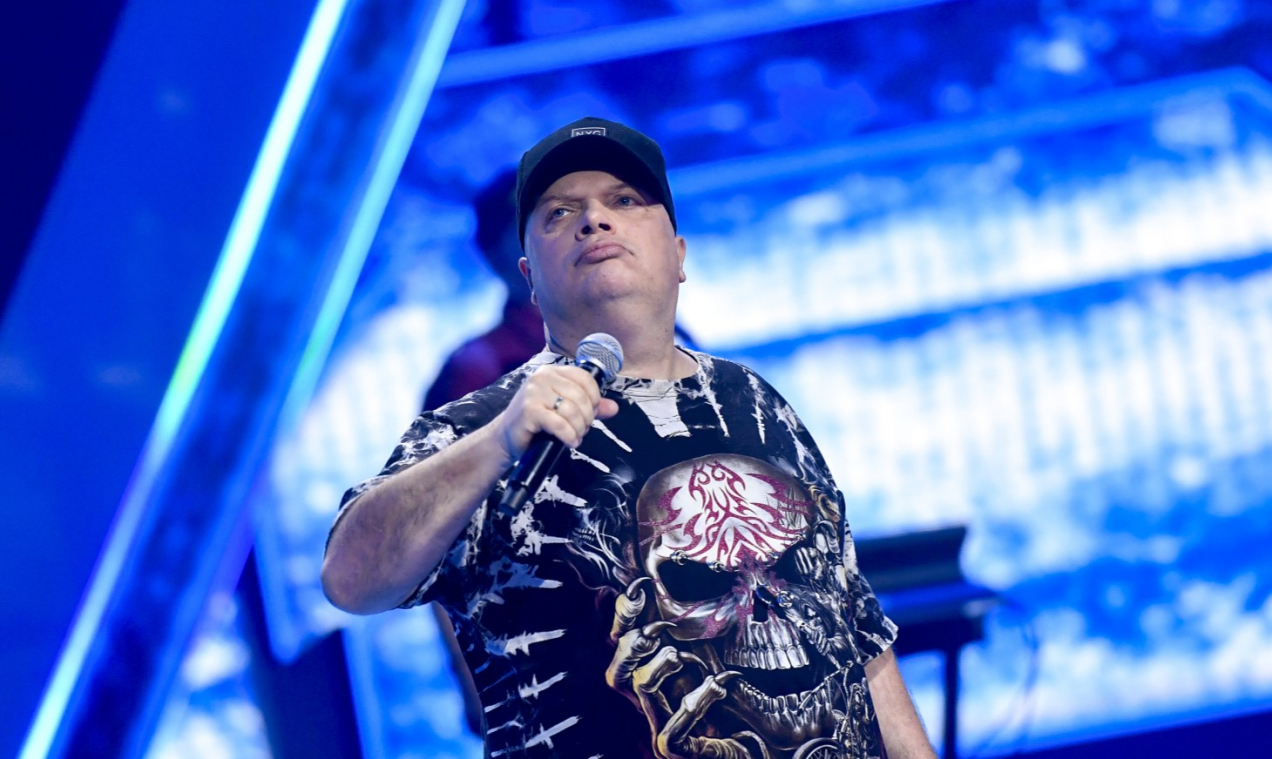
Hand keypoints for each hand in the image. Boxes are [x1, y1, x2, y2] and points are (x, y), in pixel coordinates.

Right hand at [494, 364, 619, 463]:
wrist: (504, 439)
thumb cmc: (535, 423)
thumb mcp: (564, 410)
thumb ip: (589, 406)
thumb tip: (614, 408)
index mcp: (552, 372)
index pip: (585, 378)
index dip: (595, 398)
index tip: (591, 413)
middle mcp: (541, 377)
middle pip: (581, 396)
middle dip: (587, 417)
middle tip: (581, 429)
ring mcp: (533, 393)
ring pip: (572, 411)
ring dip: (579, 429)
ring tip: (575, 436)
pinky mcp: (529, 411)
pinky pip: (560, 424)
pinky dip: (569, 436)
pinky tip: (569, 442)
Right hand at [605, 579, 752, 758]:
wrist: (764, 746)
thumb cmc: (742, 704)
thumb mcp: (723, 658)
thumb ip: (705, 630)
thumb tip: (692, 590)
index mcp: (660, 678)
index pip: (626, 644)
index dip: (626, 615)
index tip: (641, 586)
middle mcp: (654, 704)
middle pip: (618, 672)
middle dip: (630, 646)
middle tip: (656, 629)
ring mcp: (662, 729)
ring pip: (642, 692)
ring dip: (659, 667)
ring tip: (678, 655)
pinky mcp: (676, 751)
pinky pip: (671, 732)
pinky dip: (691, 706)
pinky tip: (716, 686)